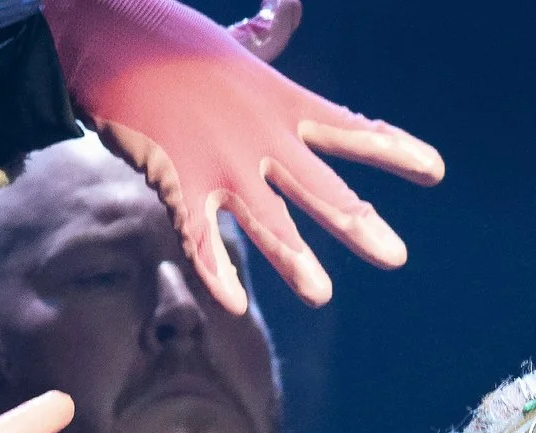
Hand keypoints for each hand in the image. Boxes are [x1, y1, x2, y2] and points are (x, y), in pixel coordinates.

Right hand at [41, 0, 443, 313]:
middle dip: (356, 220)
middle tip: (395, 256)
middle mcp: (259, 136)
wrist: (100, 27)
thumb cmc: (165, 37)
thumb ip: (266, 37)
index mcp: (279, 102)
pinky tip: (233, 302)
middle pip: (318, 185)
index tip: (435, 170)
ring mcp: (219, 161)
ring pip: (266, 218)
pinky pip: (199, 235)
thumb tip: (290, 6)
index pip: (348, 128)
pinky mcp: (175, 179)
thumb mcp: (230, 41)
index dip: (392, 149)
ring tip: (321, 293)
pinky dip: (215, 268)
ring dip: (294, 258)